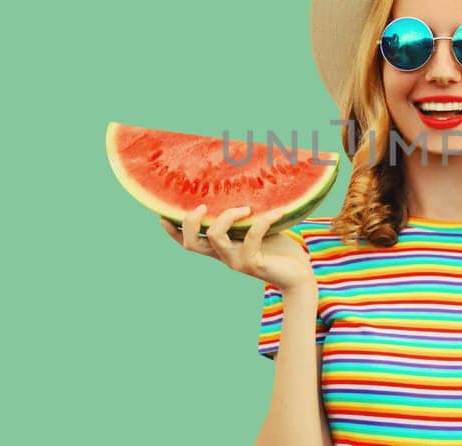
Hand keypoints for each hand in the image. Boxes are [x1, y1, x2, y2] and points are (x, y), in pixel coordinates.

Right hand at [158, 205, 315, 292]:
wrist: (298, 274)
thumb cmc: (279, 249)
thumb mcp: (257, 229)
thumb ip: (245, 217)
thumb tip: (241, 187)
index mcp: (221, 248)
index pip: (189, 242)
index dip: (173, 231)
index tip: (162, 214)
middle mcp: (224, 256)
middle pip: (191, 243)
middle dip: (190, 222)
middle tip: (203, 206)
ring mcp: (236, 261)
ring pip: (215, 238)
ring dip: (227, 217)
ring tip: (245, 208)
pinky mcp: (253, 264)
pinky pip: (250, 238)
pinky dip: (262, 222)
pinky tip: (277, 212)